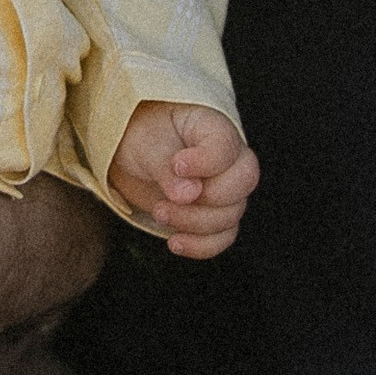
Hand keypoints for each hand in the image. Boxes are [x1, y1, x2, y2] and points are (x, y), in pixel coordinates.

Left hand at [109, 101, 258, 256]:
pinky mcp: (215, 216)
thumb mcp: (146, 145)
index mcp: (214, 128)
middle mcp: (230, 159)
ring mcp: (227, 190)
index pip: (227, 147)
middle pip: (243, 183)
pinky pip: (223, 237)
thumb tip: (189, 195)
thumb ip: (165, 167)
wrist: (133, 157)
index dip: (205, 162)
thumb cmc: (142, 138)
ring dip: (193, 223)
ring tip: (159, 212)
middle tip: (164, 200)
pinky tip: (174, 242)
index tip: (177, 165)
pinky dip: (201, 246)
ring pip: (231, 215)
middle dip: (204, 199)